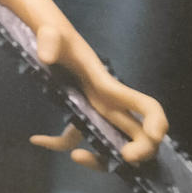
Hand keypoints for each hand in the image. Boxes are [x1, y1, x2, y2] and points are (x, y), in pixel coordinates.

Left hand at [29, 25, 167, 168]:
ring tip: (76, 156)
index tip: (154, 137)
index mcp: (109, 88)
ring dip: (104, 158)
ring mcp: (95, 110)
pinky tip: (35, 138)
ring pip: (111, 143)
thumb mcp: (51, 35)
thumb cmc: (54, 34)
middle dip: (140, 151)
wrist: (48, 36)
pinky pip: (77, 136)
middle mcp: (108, 102)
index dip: (156, 121)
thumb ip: (49, 40)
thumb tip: (46, 56)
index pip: (146, 106)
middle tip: (122, 157)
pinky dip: (60, 144)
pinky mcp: (79, 113)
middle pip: (138, 134)